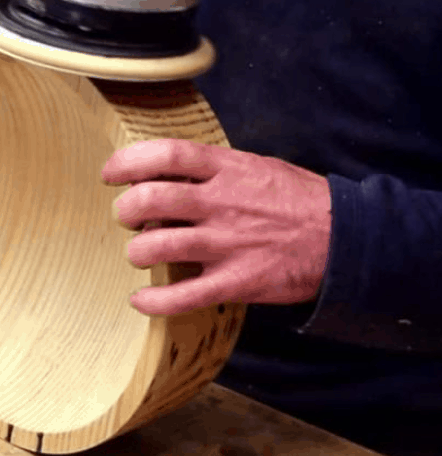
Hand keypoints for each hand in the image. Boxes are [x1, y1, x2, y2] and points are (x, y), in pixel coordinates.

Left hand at [101, 140, 331, 314]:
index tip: (110, 173)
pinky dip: (154, 301)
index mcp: (228, 169)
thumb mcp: (256, 167)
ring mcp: (228, 243)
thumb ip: (214, 170)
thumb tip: (167, 175)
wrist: (345, 238)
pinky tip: (140, 300)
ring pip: (159, 245)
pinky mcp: (237, 281)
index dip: (128, 161)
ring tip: (139, 254)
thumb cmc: (298, 199)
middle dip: (125, 209)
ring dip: (137, 251)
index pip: (166, 155)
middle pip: (151, 199)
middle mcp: (223, 203)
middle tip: (125, 216)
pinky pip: (184, 295)